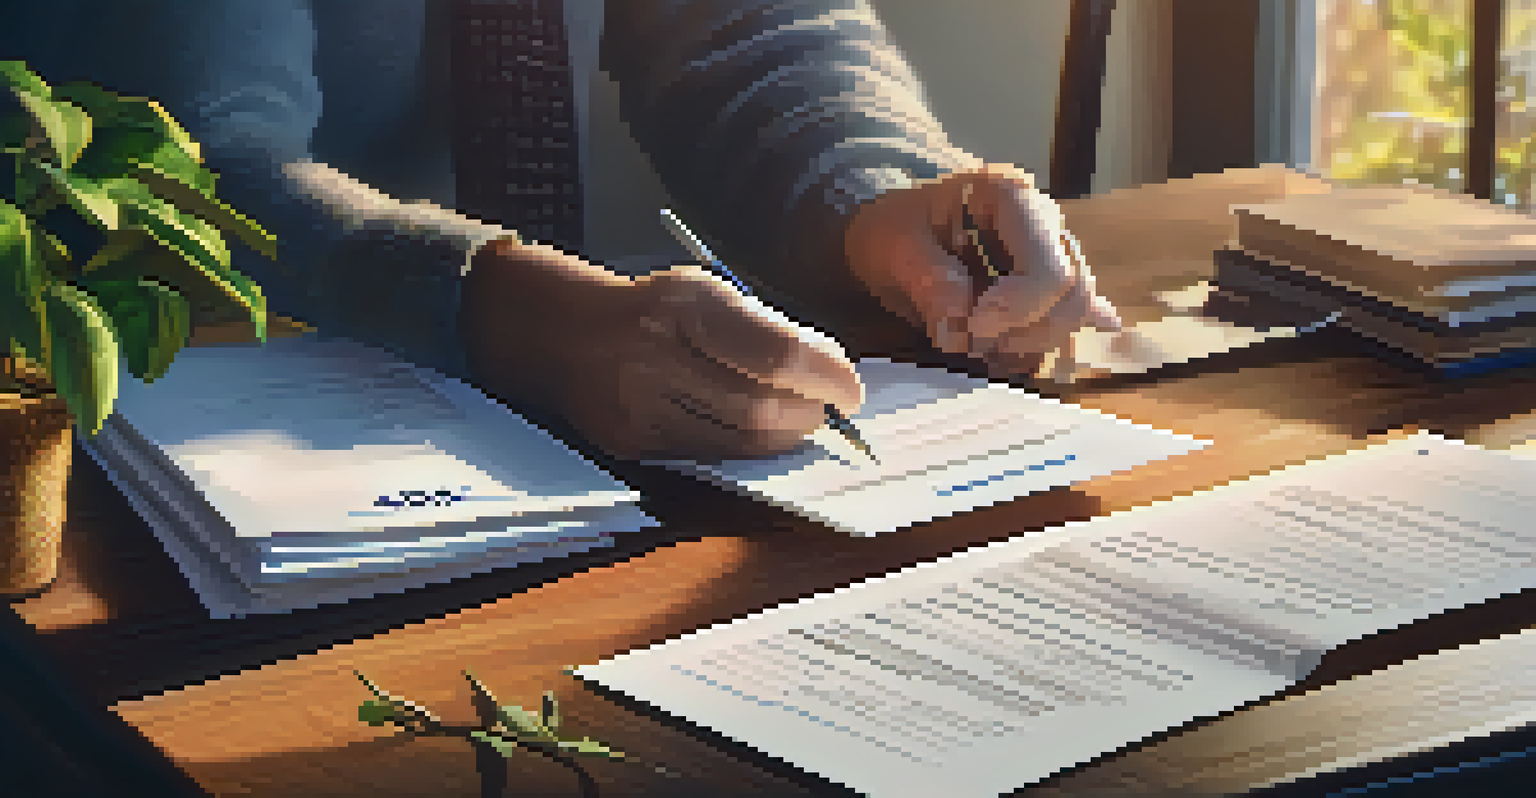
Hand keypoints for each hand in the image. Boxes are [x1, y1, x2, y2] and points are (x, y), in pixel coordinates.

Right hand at [459, 238, 863, 461]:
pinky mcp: (634, 443)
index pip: (778, 354)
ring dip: (786, 437)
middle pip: (761, 406)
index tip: (851, 388)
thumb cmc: (656, 310)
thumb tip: (830, 374)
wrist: (567, 335)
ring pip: (739, 440)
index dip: (827, 377)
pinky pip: (711, 454)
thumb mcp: (707, 293)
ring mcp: (640, 405)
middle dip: (810, 414)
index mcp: (685, 305)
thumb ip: (764, 329)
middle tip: (831, 410)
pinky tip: (764, 435)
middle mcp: (657, 355)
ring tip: (803, 421)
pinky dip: (750, 448)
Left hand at [844, 163, 1120, 376]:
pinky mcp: (1050, 287)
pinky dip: (1039, 346)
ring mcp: (1054, 256)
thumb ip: (929, 281)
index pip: (1052, 273)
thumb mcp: (893, 245)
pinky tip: (1005, 351)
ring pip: (1075, 316)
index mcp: (1012, 199)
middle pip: (1074, 297)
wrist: (894, 232)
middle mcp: (1047, 223)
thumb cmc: (893, 229)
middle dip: (1024, 332)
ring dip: (1028, 343)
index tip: (971, 325)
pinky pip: (1067, 325)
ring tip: (978, 341)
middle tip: (972, 338)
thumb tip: (962, 326)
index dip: (1017, 311)